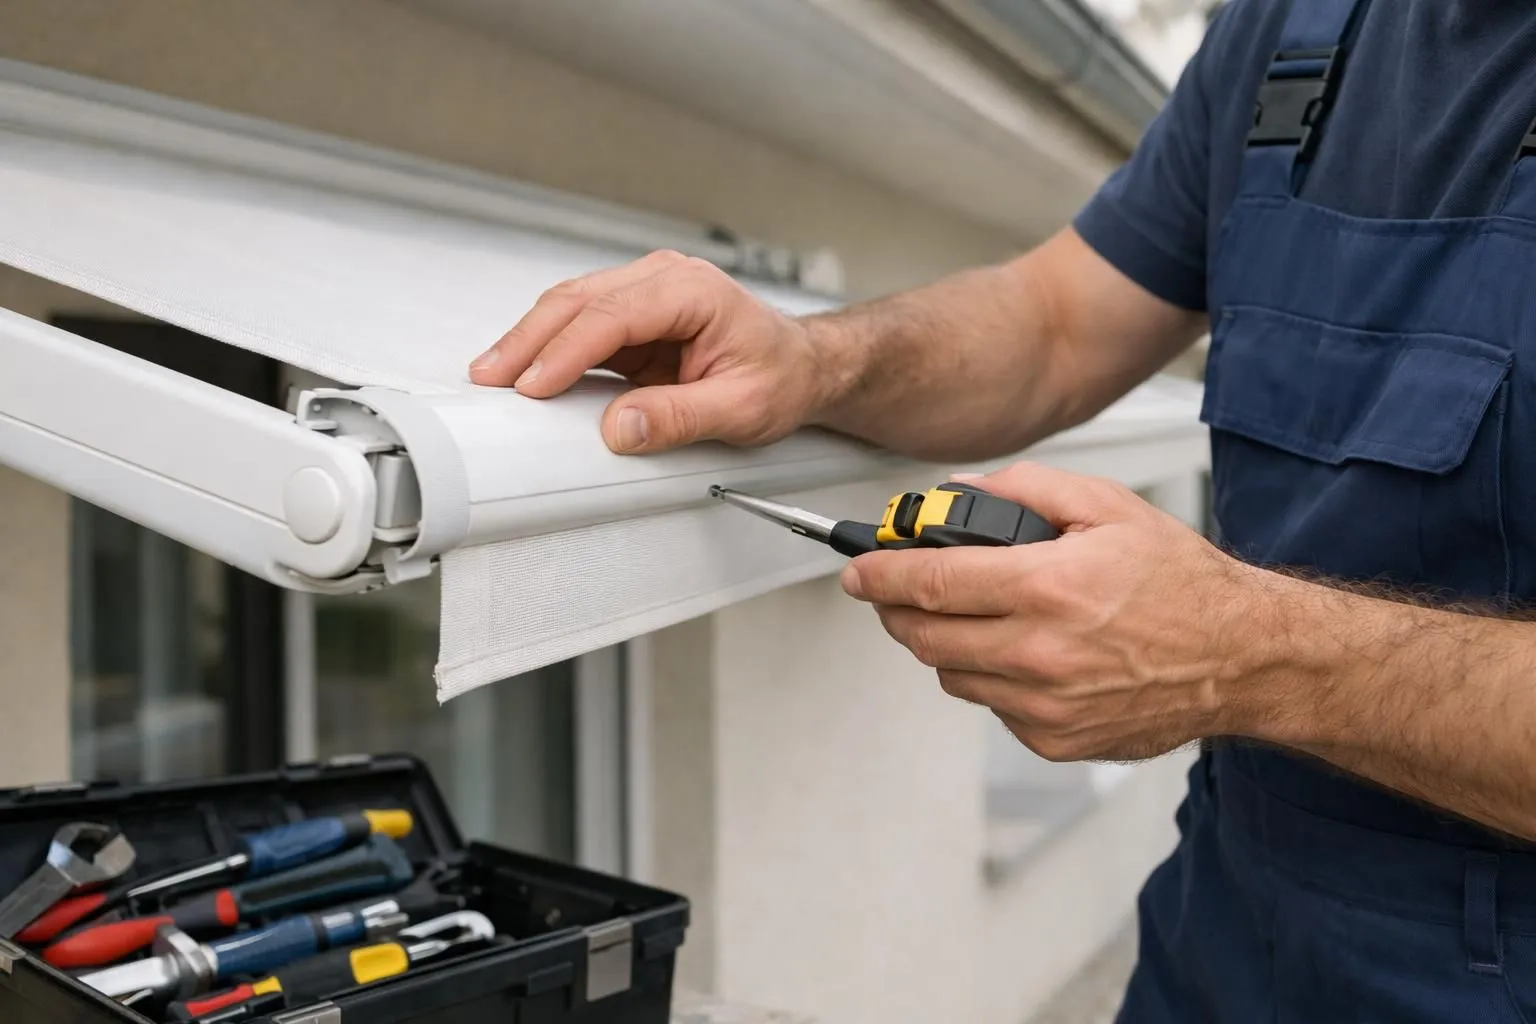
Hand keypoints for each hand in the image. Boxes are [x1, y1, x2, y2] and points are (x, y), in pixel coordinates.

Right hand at [469, 250, 831, 453]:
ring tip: (494, 374)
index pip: (613, 316)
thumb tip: (621, 428)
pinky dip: (548, 347)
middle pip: (578, 301)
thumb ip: (680, 418)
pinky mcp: (633, 318)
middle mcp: (664, 280)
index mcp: (692, 291)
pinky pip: (581, 326)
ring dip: (530, 340)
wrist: (802, 366)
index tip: (535, 385)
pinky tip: (524, 371)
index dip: (567, 351)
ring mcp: (645, 294)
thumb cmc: (783, 375)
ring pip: (571, 307)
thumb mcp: (742, 409)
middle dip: (529, 340)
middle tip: (491, 376)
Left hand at [840, 463, 1267, 761]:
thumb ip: (1024, 490)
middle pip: (924, 636)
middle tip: (895, 591)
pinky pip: (991, 706)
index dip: (879, 575)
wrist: (1239, 657)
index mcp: (1047, 587)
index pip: (929, 583)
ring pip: (951, 674)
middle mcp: (1040, 652)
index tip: (857, 570)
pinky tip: (1021, 652)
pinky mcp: (1055, 738)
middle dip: (896, 610)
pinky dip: (990, 677)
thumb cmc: (1181, 583)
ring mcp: (1046, 704)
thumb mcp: (1107, 506)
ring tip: (974, 615)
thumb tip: (959, 495)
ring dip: (944, 642)